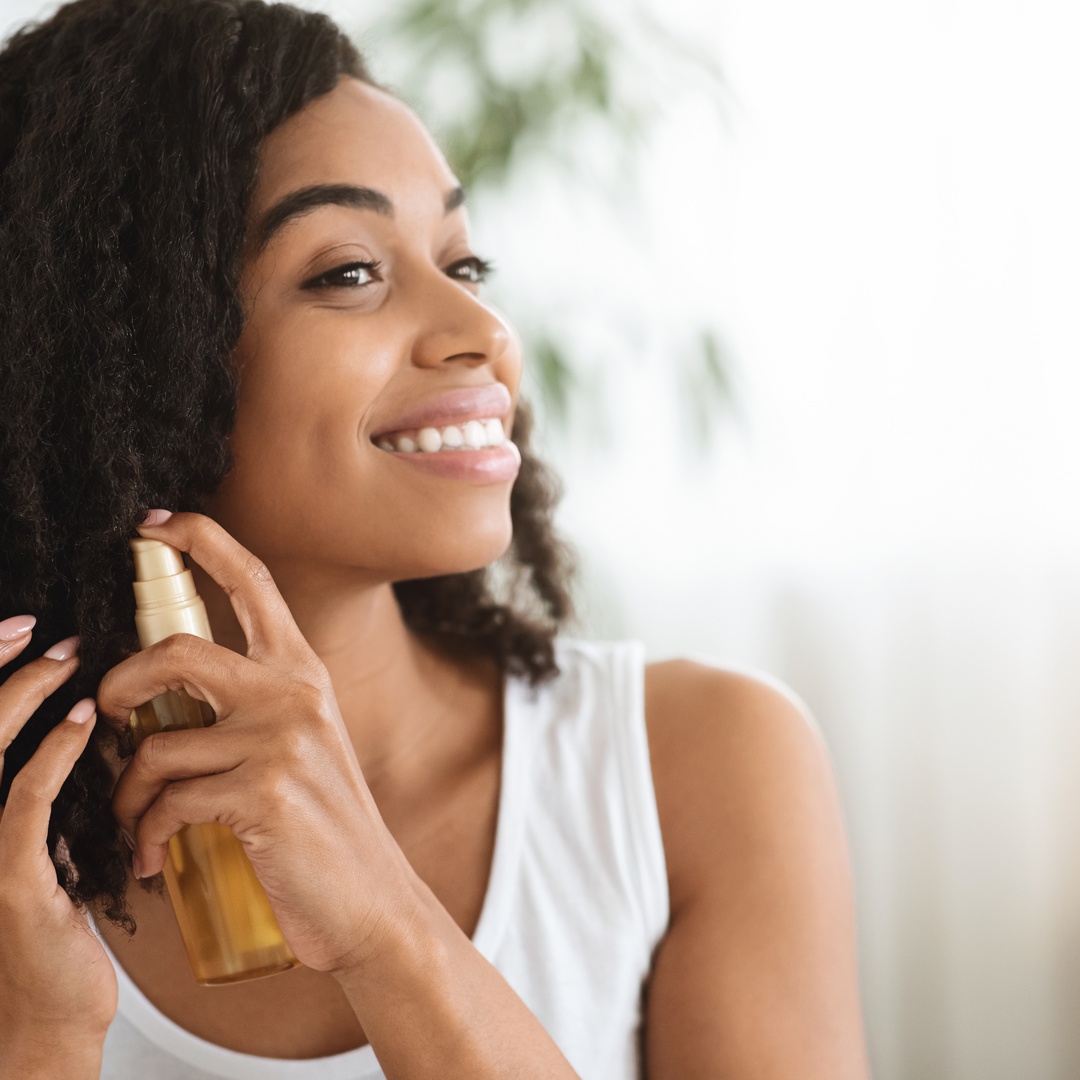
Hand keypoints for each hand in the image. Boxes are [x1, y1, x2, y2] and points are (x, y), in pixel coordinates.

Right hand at [0, 622, 114, 1047]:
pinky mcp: (7, 878)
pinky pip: (23, 802)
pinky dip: (51, 754)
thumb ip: (51, 792)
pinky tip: (81, 721)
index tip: (26, 629)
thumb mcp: (49, 845)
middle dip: (4, 672)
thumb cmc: (57, 923)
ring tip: (69, 662)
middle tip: (55, 635)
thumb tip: (89, 722)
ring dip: (26, 698)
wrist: (50, 1013)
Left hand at [98, 512, 420, 975]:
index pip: (253, 581)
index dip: (201, 540)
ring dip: (127, 793)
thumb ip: (253, 709)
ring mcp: (282, 741)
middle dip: (119, 683)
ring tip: (134, 821)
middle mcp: (296, 693)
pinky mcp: (263, 793)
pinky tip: (153, 856)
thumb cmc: (322, 827)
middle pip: (177, 652)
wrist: (370, 900)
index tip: (154, 523)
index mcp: (304, 673)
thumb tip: (161, 699)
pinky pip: (168, 801)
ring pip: (157, 745)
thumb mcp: (302, 747)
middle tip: (108, 715)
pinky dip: (145, 834)